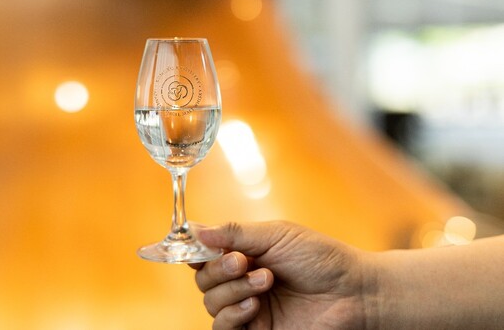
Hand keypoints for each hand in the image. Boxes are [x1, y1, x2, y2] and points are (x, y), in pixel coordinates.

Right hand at [191, 221, 369, 328]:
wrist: (354, 292)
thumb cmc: (321, 258)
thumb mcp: (277, 235)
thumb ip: (235, 233)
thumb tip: (196, 230)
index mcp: (245, 254)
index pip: (205, 255)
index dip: (196, 252)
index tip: (197, 248)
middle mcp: (242, 281)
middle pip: (203, 280)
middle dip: (218, 269)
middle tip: (243, 262)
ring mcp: (248, 308)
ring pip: (211, 303)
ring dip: (232, 289)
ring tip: (265, 280)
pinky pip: (223, 328)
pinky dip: (231, 315)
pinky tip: (254, 305)